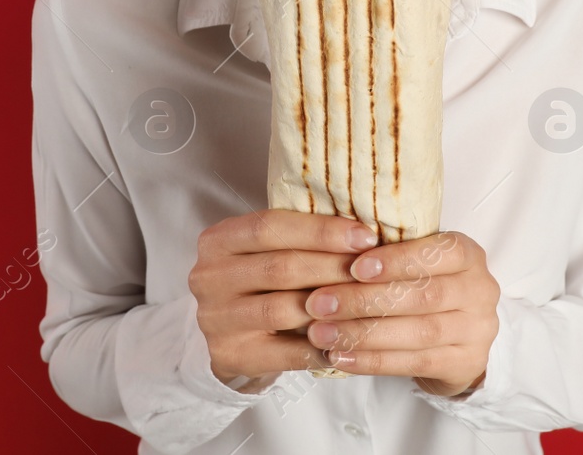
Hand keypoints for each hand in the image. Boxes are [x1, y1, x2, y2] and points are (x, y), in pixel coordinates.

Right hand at [189, 209, 379, 387]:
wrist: (227, 332)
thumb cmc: (260, 280)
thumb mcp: (265, 249)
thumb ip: (298, 237)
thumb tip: (363, 232)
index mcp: (218, 240)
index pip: (269, 226)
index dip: (321, 230)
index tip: (366, 236)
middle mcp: (208, 277)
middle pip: (279, 267)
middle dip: (333, 266)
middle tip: (373, 270)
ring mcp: (215, 318)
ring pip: (282, 309)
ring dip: (330, 305)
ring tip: (365, 301)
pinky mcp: (229, 355)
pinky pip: (284, 353)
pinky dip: (320, 346)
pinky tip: (348, 339)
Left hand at [301, 230, 498, 397]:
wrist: (458, 340)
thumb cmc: (426, 287)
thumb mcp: (417, 263)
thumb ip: (388, 254)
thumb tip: (334, 247)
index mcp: (468, 255)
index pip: (440, 252)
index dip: (398, 259)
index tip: (355, 267)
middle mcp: (480, 290)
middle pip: (423, 295)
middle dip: (366, 300)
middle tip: (320, 303)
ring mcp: (477, 330)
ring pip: (418, 332)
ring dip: (363, 333)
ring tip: (322, 333)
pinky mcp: (465, 364)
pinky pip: (414, 363)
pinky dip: (373, 361)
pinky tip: (341, 357)